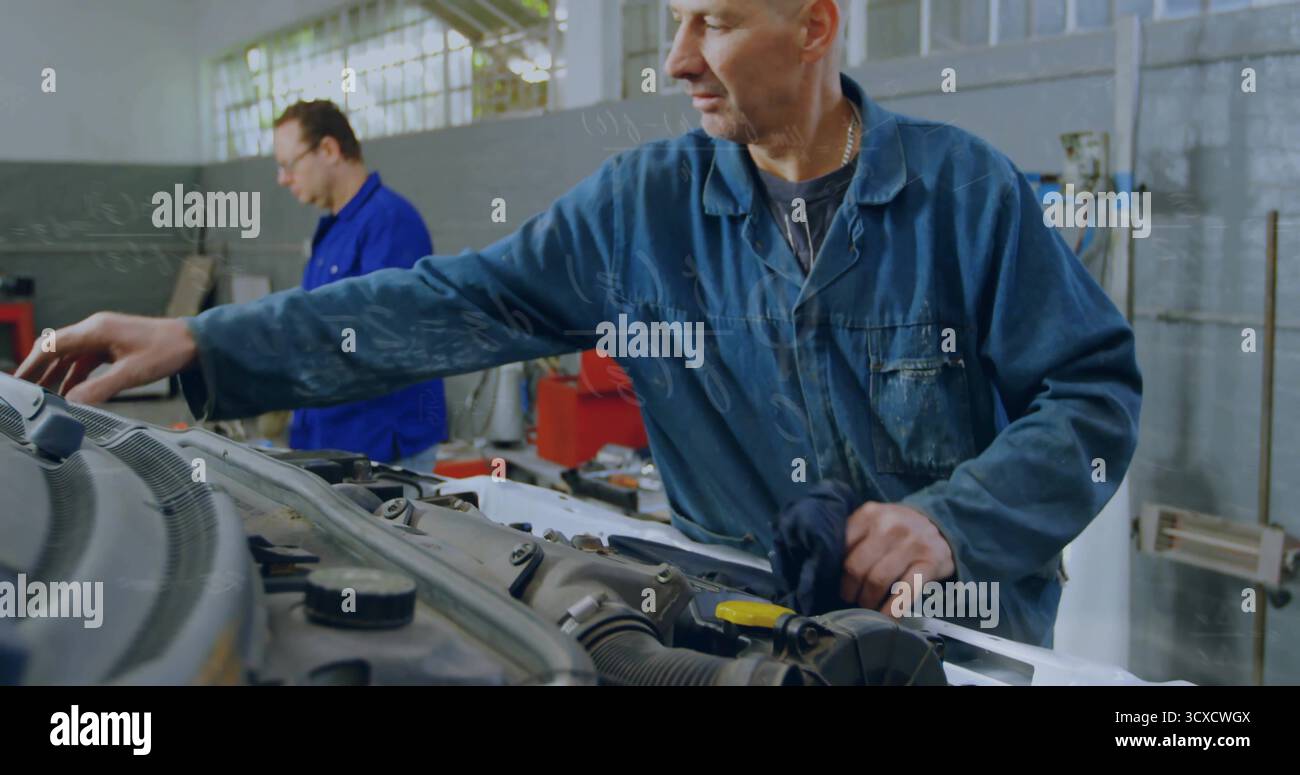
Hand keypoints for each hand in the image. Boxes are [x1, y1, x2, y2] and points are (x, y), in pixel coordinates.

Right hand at [15, 312, 198, 404]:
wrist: (195, 342)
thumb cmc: (168, 350)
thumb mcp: (132, 374)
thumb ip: (99, 389)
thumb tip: (72, 404)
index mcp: (96, 330)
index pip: (52, 345)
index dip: (32, 363)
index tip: (20, 381)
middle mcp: (96, 329)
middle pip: (56, 349)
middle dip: (40, 370)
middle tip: (26, 390)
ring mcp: (104, 336)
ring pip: (71, 356)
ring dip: (57, 375)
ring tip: (44, 395)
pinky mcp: (113, 345)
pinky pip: (86, 359)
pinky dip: (75, 375)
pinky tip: (70, 391)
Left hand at [840, 501, 954, 612]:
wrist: (939, 527)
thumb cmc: (896, 531)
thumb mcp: (873, 522)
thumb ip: (853, 537)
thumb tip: (827, 567)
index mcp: (870, 514)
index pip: (841, 545)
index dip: (835, 569)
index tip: (834, 582)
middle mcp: (890, 526)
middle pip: (857, 566)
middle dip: (850, 589)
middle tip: (849, 599)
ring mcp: (912, 544)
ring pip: (878, 580)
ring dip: (868, 601)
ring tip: (866, 606)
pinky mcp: (930, 562)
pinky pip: (905, 592)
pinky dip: (892, 609)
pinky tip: (885, 618)